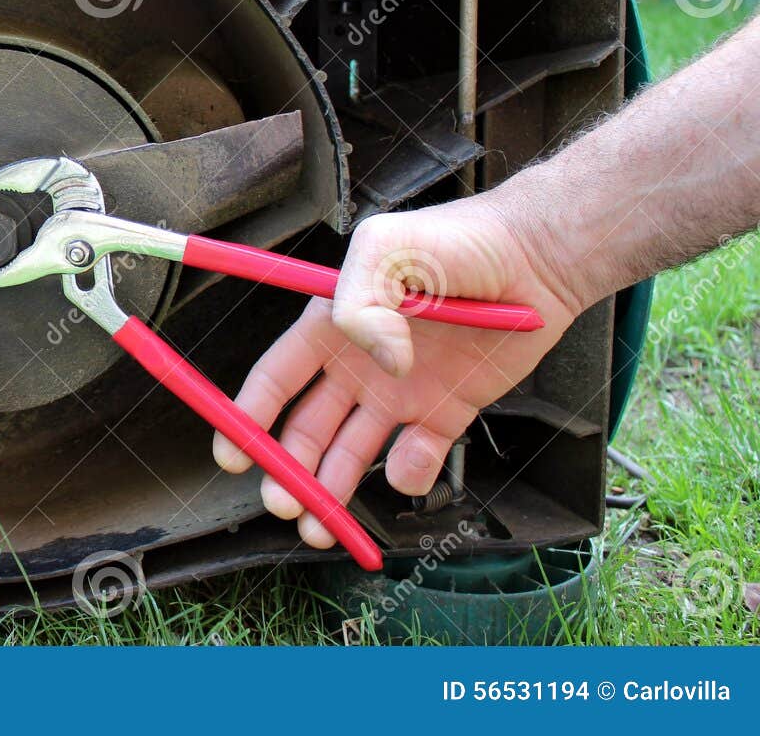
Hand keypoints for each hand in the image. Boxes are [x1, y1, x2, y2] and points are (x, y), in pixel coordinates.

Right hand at [214, 195, 583, 549]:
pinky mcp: (445, 412)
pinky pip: (416, 458)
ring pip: (350, 455)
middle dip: (287, 470)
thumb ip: (362, 301)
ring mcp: (400, 392)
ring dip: (330, 491)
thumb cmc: (456, 241)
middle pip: (306, 429)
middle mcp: (358, 365)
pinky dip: (408, 472)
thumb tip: (381, 363)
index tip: (233, 455)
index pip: (277, 378)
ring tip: (318, 527)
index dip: (248, 417)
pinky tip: (409, 462)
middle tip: (282, 502)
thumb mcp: (389, 249)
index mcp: (331, 325)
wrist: (535, 259)